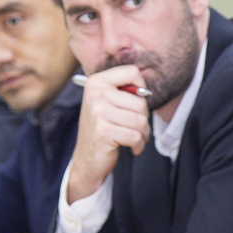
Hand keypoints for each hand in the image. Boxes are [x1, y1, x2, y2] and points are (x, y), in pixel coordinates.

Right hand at [67, 66, 150, 202]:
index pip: (133, 72)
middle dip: (143, 118)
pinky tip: (131, 147)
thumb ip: (125, 91)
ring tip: (132, 138)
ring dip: (142, 134)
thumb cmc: (103, 129)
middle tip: (132, 127)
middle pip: (141, 101)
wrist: (86, 160)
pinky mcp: (104, 132)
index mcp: (96, 82)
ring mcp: (98, 113)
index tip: (134, 104)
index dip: (141, 89)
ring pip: (141, 120)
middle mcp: (96, 94)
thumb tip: (146, 92)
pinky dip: (138, 145)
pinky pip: (136, 136)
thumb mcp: (108, 103)